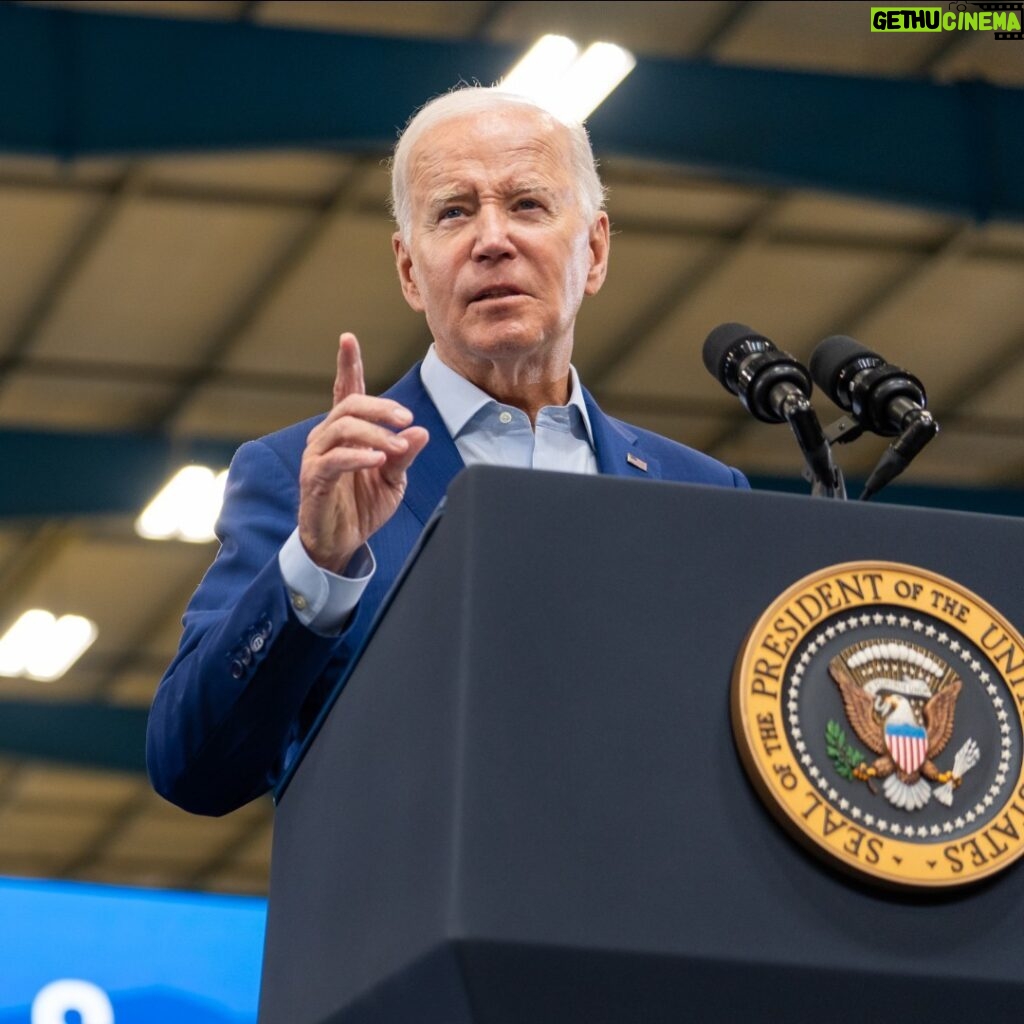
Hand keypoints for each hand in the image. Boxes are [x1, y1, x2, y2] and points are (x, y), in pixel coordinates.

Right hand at [298, 333, 428, 571]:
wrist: (342, 543)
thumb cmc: (363, 506)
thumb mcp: (394, 479)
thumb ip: (405, 454)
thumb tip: (420, 430)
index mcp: (346, 433)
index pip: (346, 392)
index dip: (347, 365)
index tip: (348, 338)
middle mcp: (326, 437)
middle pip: (349, 406)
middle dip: (381, 407)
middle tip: (406, 418)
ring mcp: (317, 457)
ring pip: (342, 429)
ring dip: (375, 434)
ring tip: (397, 447)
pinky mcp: (313, 479)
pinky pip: (334, 460)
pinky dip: (358, 456)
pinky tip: (378, 459)